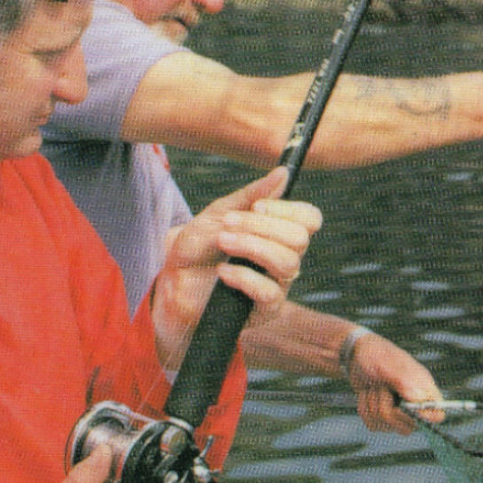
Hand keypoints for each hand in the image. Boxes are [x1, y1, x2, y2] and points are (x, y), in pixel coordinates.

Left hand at [154, 167, 322, 367]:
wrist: (173, 284)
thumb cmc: (197, 249)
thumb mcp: (218, 215)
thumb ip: (251, 196)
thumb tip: (283, 173)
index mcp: (278, 233)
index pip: (309, 219)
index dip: (288, 209)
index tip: (257, 206)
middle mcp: (285, 257)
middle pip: (300, 238)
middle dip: (262, 226)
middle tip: (227, 224)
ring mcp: (278, 285)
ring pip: (288, 262)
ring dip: (252, 246)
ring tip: (222, 241)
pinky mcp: (266, 309)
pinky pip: (269, 291)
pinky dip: (244, 276)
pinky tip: (221, 272)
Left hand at [348, 332, 444, 434]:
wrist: (357, 354)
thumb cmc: (377, 354)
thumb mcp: (387, 364)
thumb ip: (403, 381)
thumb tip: (419, 399)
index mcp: (424, 389)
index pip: (437, 415)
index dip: (427, 418)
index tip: (406, 407)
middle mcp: (413, 404)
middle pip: (408, 427)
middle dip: (387, 408)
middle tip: (381, 387)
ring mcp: (397, 413)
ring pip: (386, 426)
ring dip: (373, 404)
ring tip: (373, 386)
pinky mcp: (381, 417)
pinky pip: (372, 424)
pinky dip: (364, 408)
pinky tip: (366, 393)